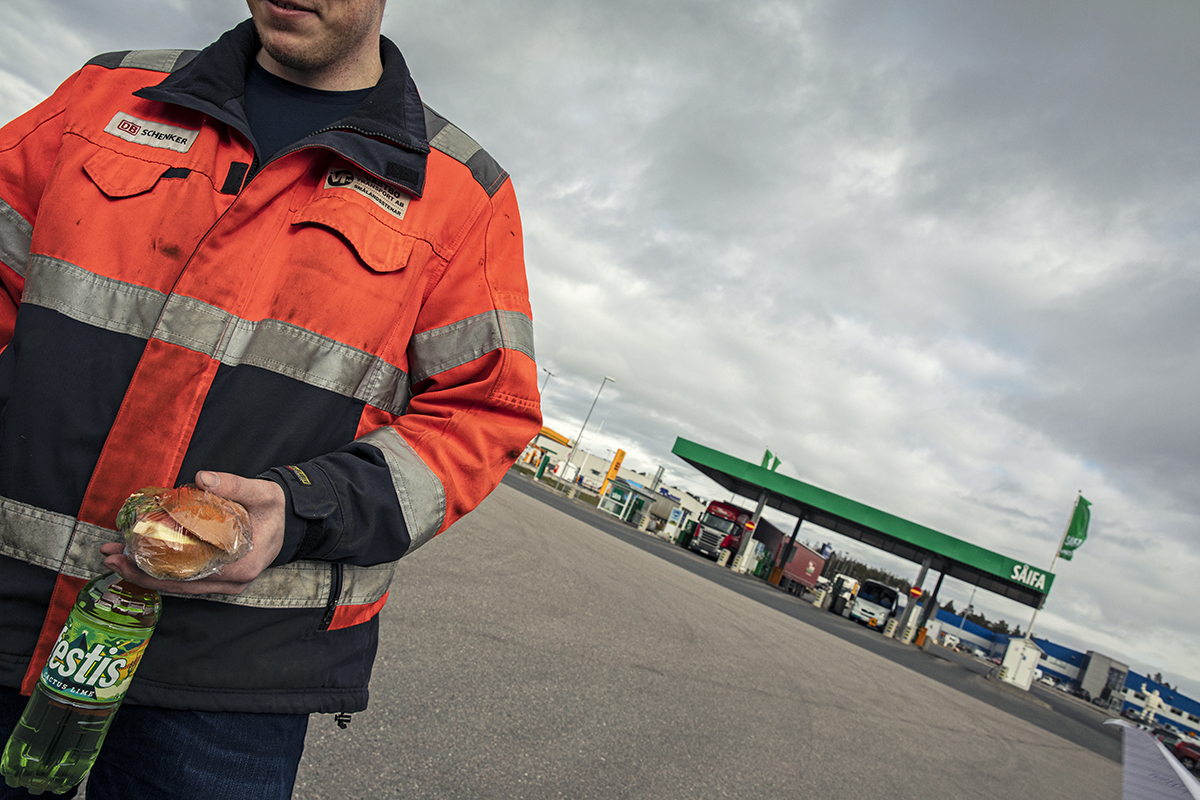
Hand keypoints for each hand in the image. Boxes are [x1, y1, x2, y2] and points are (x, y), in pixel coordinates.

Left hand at [100, 470, 286, 594]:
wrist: (286, 521)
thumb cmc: (274, 510)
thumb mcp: (264, 493)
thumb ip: (235, 485)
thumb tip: (203, 478)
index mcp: (243, 566)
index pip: (193, 575)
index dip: (157, 569)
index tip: (129, 555)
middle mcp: (231, 582)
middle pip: (179, 585)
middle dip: (140, 573)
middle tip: (110, 556)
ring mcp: (223, 583)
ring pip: (178, 586)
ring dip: (144, 574)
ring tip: (114, 558)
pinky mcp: (216, 579)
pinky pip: (184, 580)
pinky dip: (158, 571)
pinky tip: (136, 560)